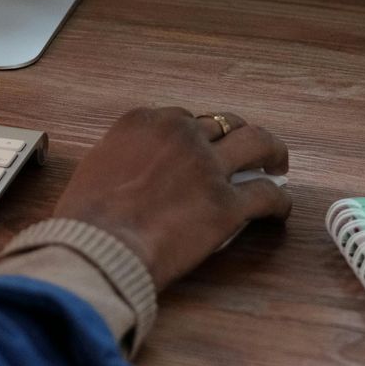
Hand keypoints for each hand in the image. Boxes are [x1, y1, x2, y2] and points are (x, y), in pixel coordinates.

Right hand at [51, 106, 291, 289]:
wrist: (98, 247)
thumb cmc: (86, 216)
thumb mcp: (98, 165)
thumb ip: (125, 155)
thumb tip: (137, 169)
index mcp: (145, 121)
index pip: (184, 119)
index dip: (198, 136)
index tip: (203, 149)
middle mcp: (180, 133)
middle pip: (224, 123)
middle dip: (237, 136)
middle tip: (248, 153)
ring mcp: (207, 166)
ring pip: (257, 143)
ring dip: (271, 152)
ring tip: (277, 165)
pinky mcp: (227, 204)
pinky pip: (267, 195)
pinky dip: (278, 201)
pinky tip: (279, 210)